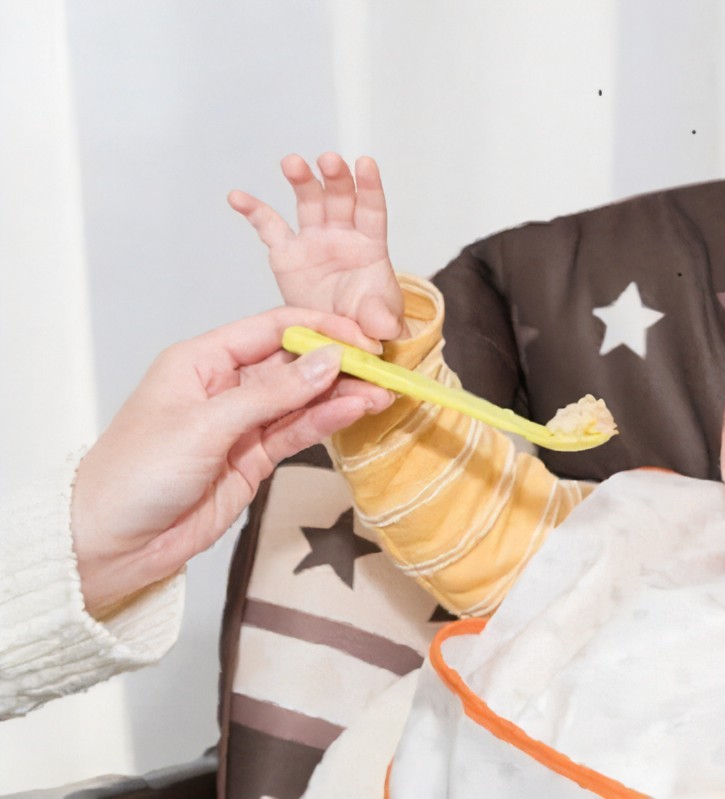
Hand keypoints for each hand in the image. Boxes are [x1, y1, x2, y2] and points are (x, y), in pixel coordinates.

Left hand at [71, 307, 393, 614]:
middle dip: (337, 362)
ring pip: (302, 399)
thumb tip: (326, 360)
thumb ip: (272, 394)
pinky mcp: (253, 458)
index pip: (271, 329)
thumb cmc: (135, 474)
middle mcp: (224, 386)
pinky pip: (297, 432)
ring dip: (340, 395)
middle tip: (380, 367)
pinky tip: (354, 412)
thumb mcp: (205, 425)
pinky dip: (326, 422)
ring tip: (381, 393)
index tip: (358, 338)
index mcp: (200, 361)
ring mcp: (241, 424)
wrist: (112, 543)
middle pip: (293, 363)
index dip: (318, 329)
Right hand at [228, 152, 406, 340]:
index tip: (366, 163)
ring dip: (301, 180)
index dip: (369, 186)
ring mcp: (312, 241)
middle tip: (329, 160)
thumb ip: (382, 319)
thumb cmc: (367, 319)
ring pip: (308, 202)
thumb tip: (385, 327)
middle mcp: (341, 235)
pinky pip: (269, 227)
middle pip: (339, 198)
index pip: (371, 210)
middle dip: (335, 178)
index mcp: (369, 245)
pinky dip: (253, 210)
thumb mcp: (380, 323)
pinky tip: (237, 196)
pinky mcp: (286, 254)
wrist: (338, 333)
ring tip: (292, 163)